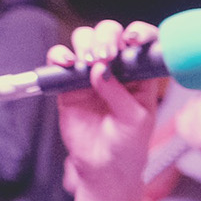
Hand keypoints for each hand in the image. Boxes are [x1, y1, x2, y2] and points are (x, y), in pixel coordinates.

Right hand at [53, 19, 165, 191]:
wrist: (104, 167)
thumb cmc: (128, 144)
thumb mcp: (135, 120)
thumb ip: (120, 94)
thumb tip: (101, 70)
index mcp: (140, 73)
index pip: (141, 42)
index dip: (138, 33)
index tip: (133, 39)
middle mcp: (115, 68)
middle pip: (108, 33)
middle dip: (107, 37)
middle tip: (106, 56)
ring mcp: (90, 73)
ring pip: (84, 40)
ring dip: (85, 43)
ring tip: (88, 62)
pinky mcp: (69, 83)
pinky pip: (60, 60)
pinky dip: (60, 56)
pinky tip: (68, 64)